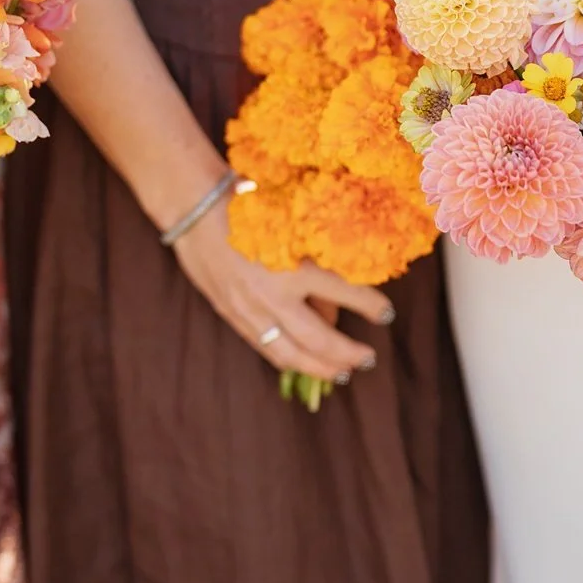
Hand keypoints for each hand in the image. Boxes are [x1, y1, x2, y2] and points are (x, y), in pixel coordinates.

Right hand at [172, 208, 392, 380]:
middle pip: (320, 339)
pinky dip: (288, 361)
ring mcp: (251, 309)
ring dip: (320, 368)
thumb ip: (314, 269)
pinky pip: (265, 347)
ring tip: (342, 374)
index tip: (387, 314)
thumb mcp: (292, 230)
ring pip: (292, 353)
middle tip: (369, 359)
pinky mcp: (233, 316)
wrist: (195, 209)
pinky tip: (303, 367)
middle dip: (348, 353)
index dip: (371, 307)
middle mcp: (274, 293)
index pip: (345, 293)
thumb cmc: (250, 208)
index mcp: (294, 264)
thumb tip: (335, 311)